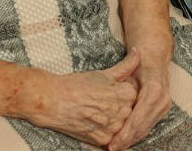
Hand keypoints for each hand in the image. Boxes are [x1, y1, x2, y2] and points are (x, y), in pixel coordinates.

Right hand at [25, 49, 140, 146]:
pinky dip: (103, 131)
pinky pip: (110, 136)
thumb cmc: (76, 85)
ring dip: (111, 120)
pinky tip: (91, 121)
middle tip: (99, 101)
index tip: (108, 91)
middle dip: (117, 106)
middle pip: (127, 111)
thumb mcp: (103, 73)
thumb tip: (138, 52)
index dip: (120, 92)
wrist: (53, 101)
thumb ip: (126, 65)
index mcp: (124, 94)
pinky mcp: (102, 140)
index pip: (133, 95)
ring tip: (94, 111)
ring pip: (119, 124)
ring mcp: (112, 127)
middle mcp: (120, 112)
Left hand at [106, 47, 170, 150]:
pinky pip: (147, 126)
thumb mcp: (132, 65)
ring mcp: (164, 106)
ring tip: (115, 146)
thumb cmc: (141, 61)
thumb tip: (125, 61)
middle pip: (142, 126)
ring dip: (131, 139)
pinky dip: (136, 134)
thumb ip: (127, 67)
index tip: (113, 141)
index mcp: (154, 90)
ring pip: (145, 129)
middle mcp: (162, 100)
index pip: (139, 116)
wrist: (156, 58)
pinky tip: (125, 140)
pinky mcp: (162, 110)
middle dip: (126, 139)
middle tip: (111, 148)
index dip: (126, 131)